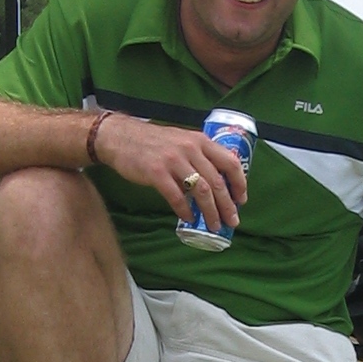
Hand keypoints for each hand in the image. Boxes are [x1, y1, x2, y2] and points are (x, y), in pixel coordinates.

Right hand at [95, 113, 247, 231]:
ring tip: (213, 225)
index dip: (239, 184)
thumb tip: (219, 180)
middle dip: (227, 205)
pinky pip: (176, 196)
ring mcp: (173, 160)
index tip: (241, 200)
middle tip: (232, 221)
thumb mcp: (183, 140)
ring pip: (201, 191)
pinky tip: (189, 218)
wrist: (121, 137)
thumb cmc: (154, 142)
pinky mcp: (156, 173)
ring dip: (210, 212)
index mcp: (200, 141)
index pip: (230, 162)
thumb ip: (200, 155)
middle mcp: (190, 149)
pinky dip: (184, 210)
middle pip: (217, 182)